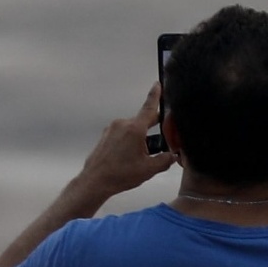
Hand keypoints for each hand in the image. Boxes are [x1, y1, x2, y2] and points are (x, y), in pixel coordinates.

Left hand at [77, 86, 176, 202]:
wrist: (95, 181)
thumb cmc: (119, 174)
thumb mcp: (149, 169)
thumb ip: (165, 160)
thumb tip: (172, 156)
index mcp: (135, 129)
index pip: (149, 107)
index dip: (156, 95)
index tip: (158, 84)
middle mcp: (122, 124)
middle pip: (142, 121)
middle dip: (152, 129)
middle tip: (161, 140)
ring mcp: (111, 129)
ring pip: (132, 129)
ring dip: (139, 138)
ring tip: (140, 157)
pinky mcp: (105, 136)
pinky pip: (121, 134)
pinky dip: (128, 141)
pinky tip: (129, 157)